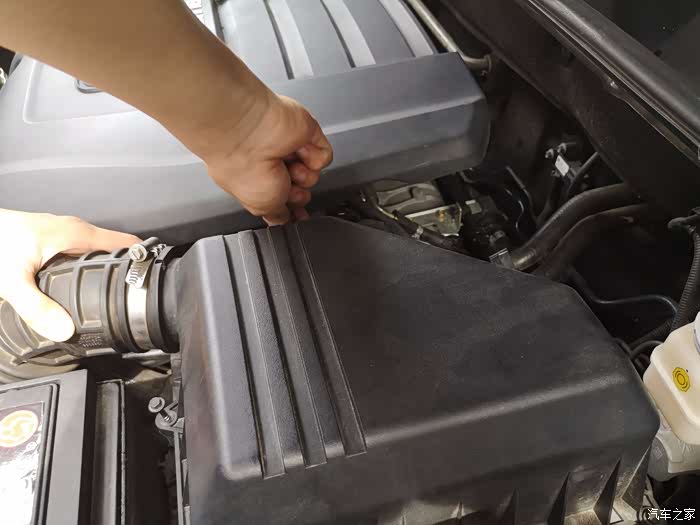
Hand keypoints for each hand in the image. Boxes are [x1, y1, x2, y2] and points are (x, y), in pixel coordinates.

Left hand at [0, 210, 139, 340]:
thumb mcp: (11, 280)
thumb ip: (37, 308)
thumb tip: (64, 330)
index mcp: (75, 234)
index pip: (126, 242)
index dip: (143, 259)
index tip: (154, 277)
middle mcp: (74, 231)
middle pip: (116, 251)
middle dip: (128, 271)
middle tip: (138, 295)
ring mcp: (64, 234)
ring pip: (98, 253)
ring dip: (108, 270)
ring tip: (118, 294)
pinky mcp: (54, 241)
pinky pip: (83, 254)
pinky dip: (90, 270)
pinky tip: (86, 286)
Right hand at [204, 94, 332, 224]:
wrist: (247, 134)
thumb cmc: (243, 168)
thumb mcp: (259, 207)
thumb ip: (276, 216)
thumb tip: (283, 222)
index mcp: (256, 179)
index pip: (283, 198)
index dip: (293, 210)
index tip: (299, 217)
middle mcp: (272, 163)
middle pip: (301, 190)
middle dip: (297, 195)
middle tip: (284, 186)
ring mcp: (289, 148)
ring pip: (314, 175)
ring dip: (303, 176)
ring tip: (287, 166)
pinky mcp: (306, 134)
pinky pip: (324, 156)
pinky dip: (314, 158)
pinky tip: (298, 151)